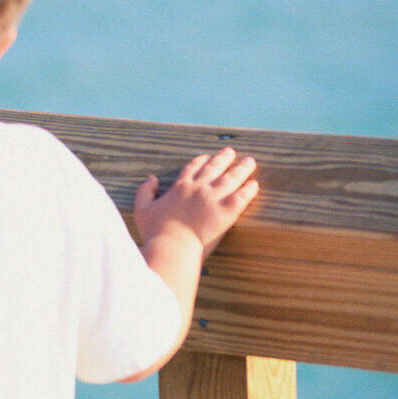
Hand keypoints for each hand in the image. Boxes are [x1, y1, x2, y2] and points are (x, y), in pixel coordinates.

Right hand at [133, 147, 258, 257]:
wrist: (173, 246)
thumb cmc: (156, 231)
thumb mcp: (142, 209)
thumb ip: (145, 191)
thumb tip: (151, 178)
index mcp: (180, 186)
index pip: (193, 167)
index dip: (201, 160)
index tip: (207, 157)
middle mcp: (199, 187)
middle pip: (215, 167)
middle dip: (224, 158)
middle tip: (231, 152)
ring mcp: (214, 198)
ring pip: (232, 178)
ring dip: (242, 168)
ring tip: (250, 162)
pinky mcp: (227, 211)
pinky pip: (242, 196)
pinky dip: (249, 189)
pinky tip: (254, 185)